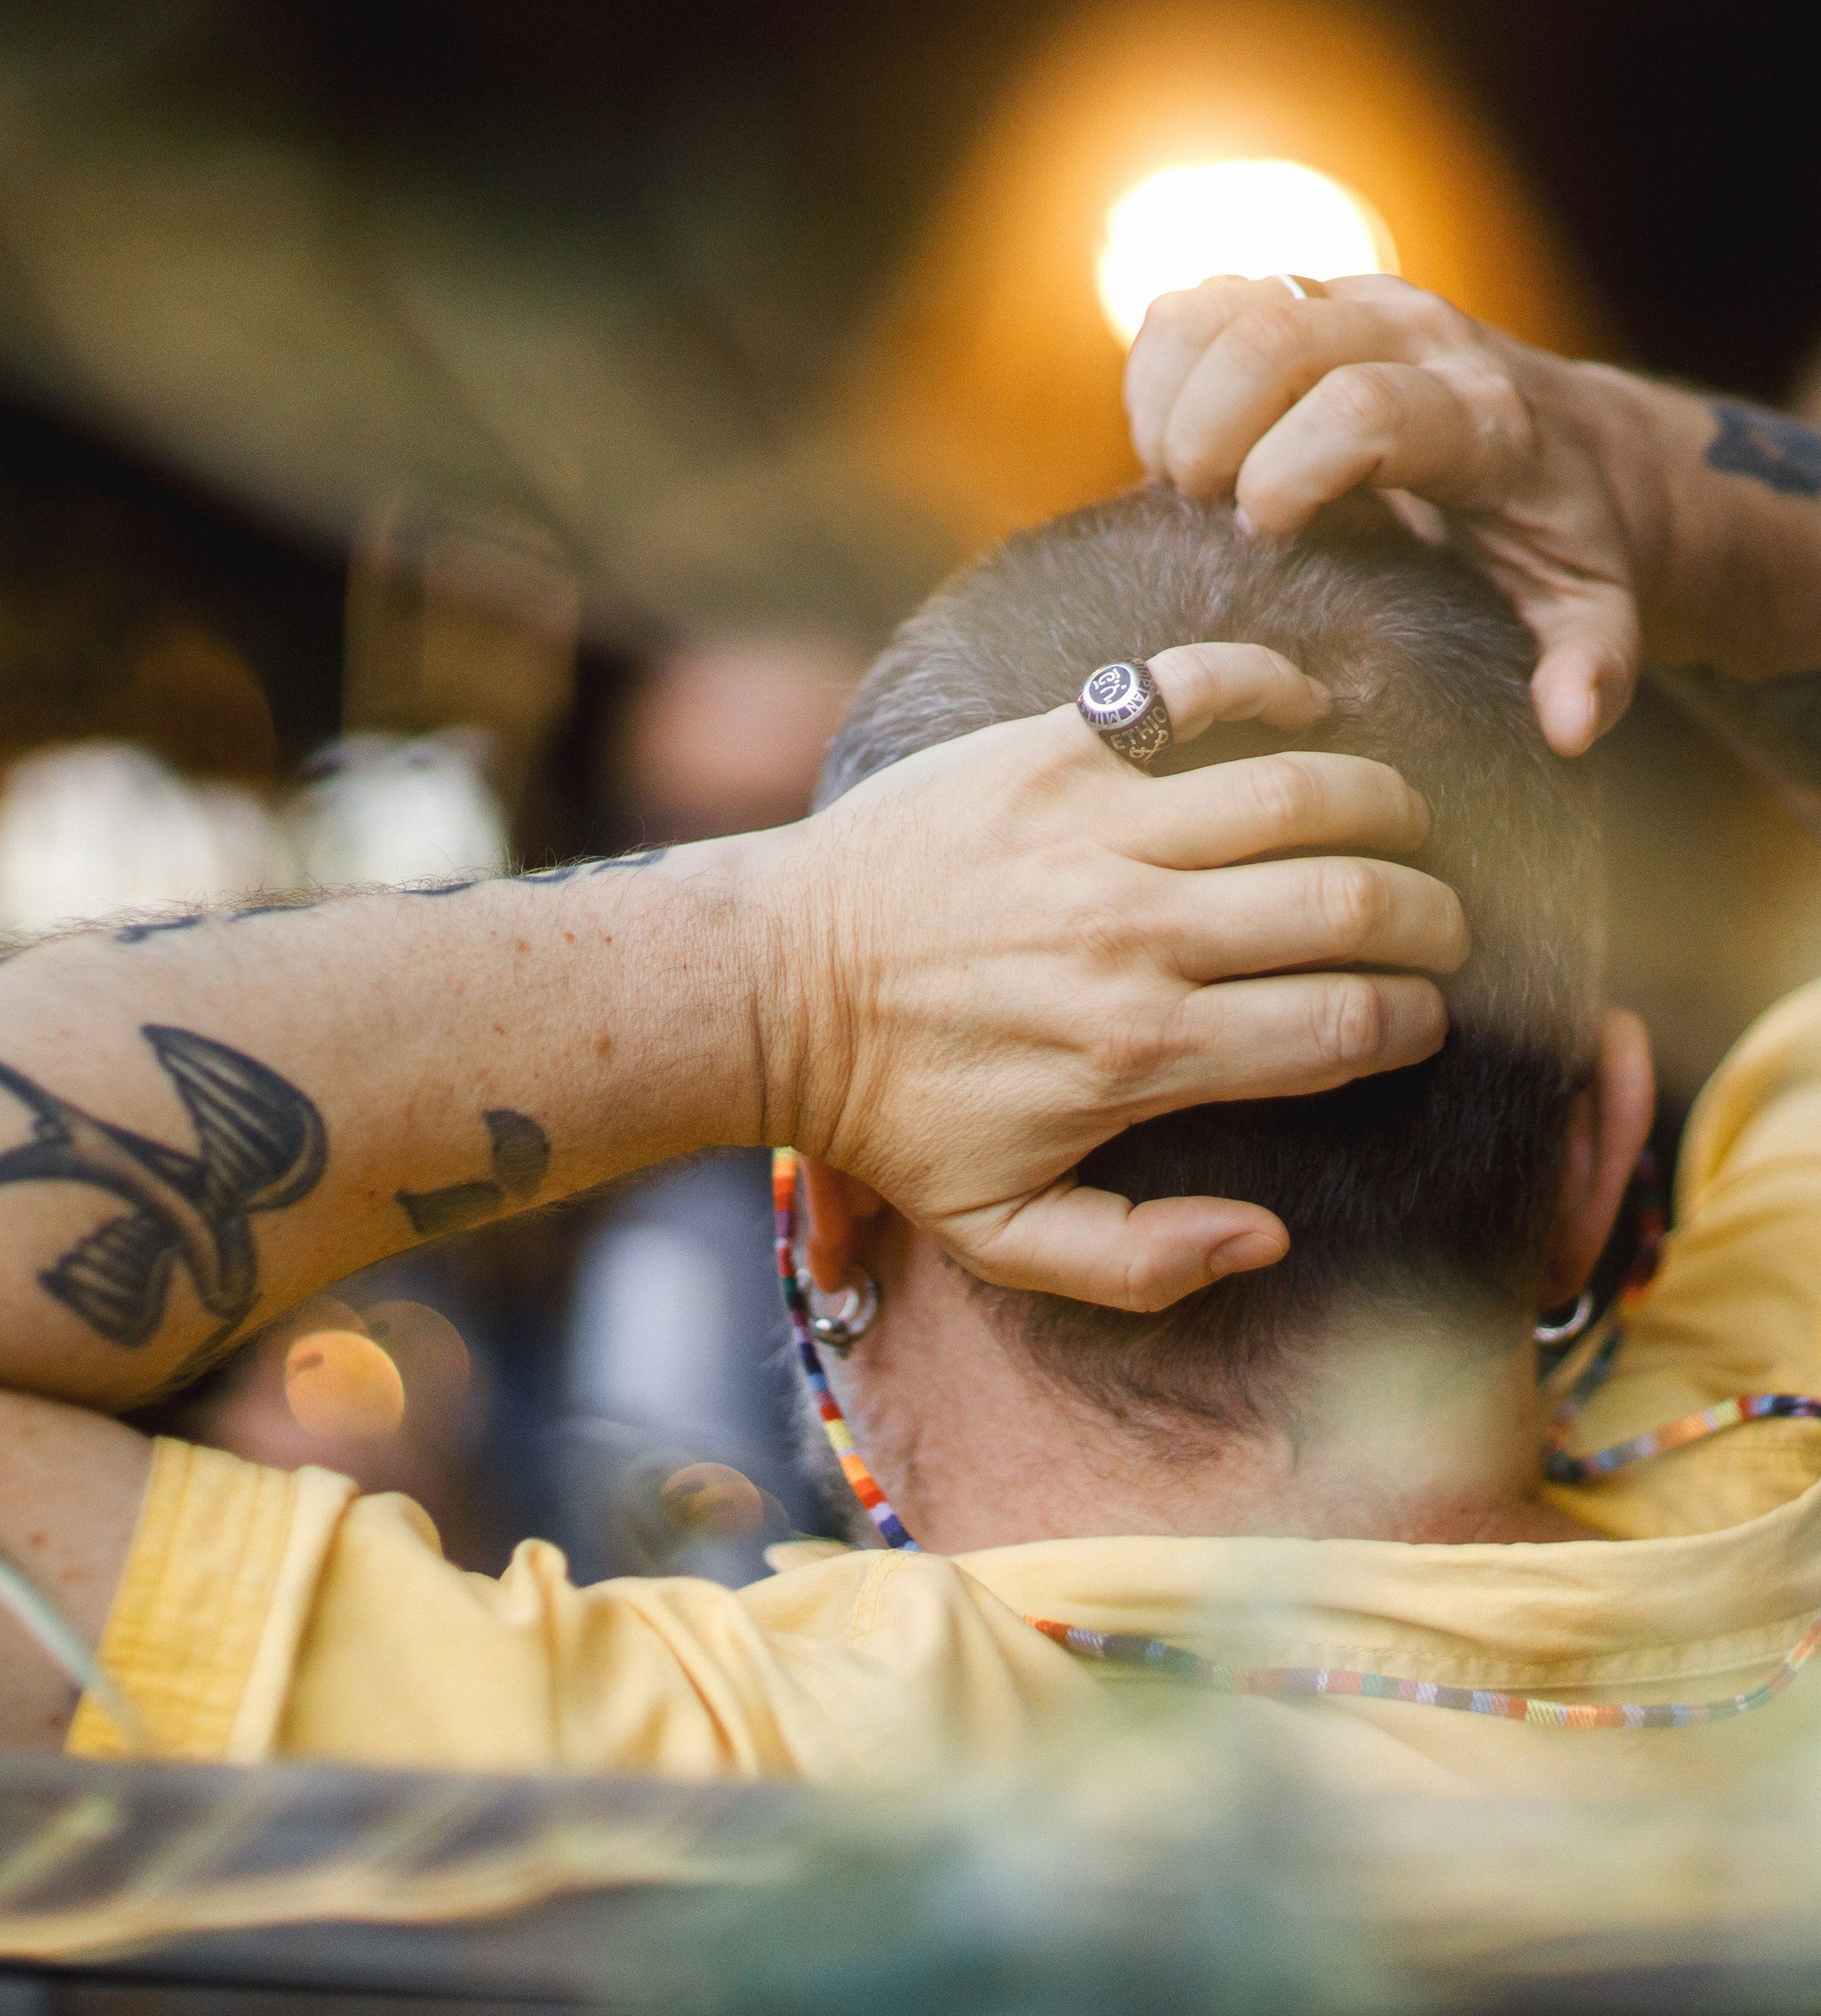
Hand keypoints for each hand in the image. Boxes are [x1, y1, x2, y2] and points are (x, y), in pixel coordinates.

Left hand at [765, 643, 1467, 1312]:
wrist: (774, 986)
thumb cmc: (890, 1113)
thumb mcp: (1000, 1232)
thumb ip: (1139, 1262)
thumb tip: (1267, 1238)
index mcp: (1138, 1053)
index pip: (1346, 1024)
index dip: (1414, 1020)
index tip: (1419, 1017)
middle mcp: (1132, 932)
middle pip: (1353, 901)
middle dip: (1432, 916)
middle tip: (1437, 925)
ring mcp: (1091, 826)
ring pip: (1303, 789)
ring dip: (1387, 805)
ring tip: (1402, 828)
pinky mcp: (1046, 748)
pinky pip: (1192, 688)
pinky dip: (1270, 682)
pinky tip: (1310, 709)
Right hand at [1125, 275, 1649, 755]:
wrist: (1579, 443)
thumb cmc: (1563, 544)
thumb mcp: (1592, 612)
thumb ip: (1590, 667)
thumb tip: (1566, 727)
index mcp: (1480, 415)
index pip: (1362, 408)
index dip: (1287, 471)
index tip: (1266, 538)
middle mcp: (1417, 334)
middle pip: (1271, 336)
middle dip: (1206, 432)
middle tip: (1201, 512)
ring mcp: (1355, 303)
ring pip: (1223, 306)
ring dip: (1172, 399)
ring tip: (1182, 484)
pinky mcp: (1306, 295)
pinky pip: (1196, 305)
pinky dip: (1160, 374)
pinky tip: (1177, 449)